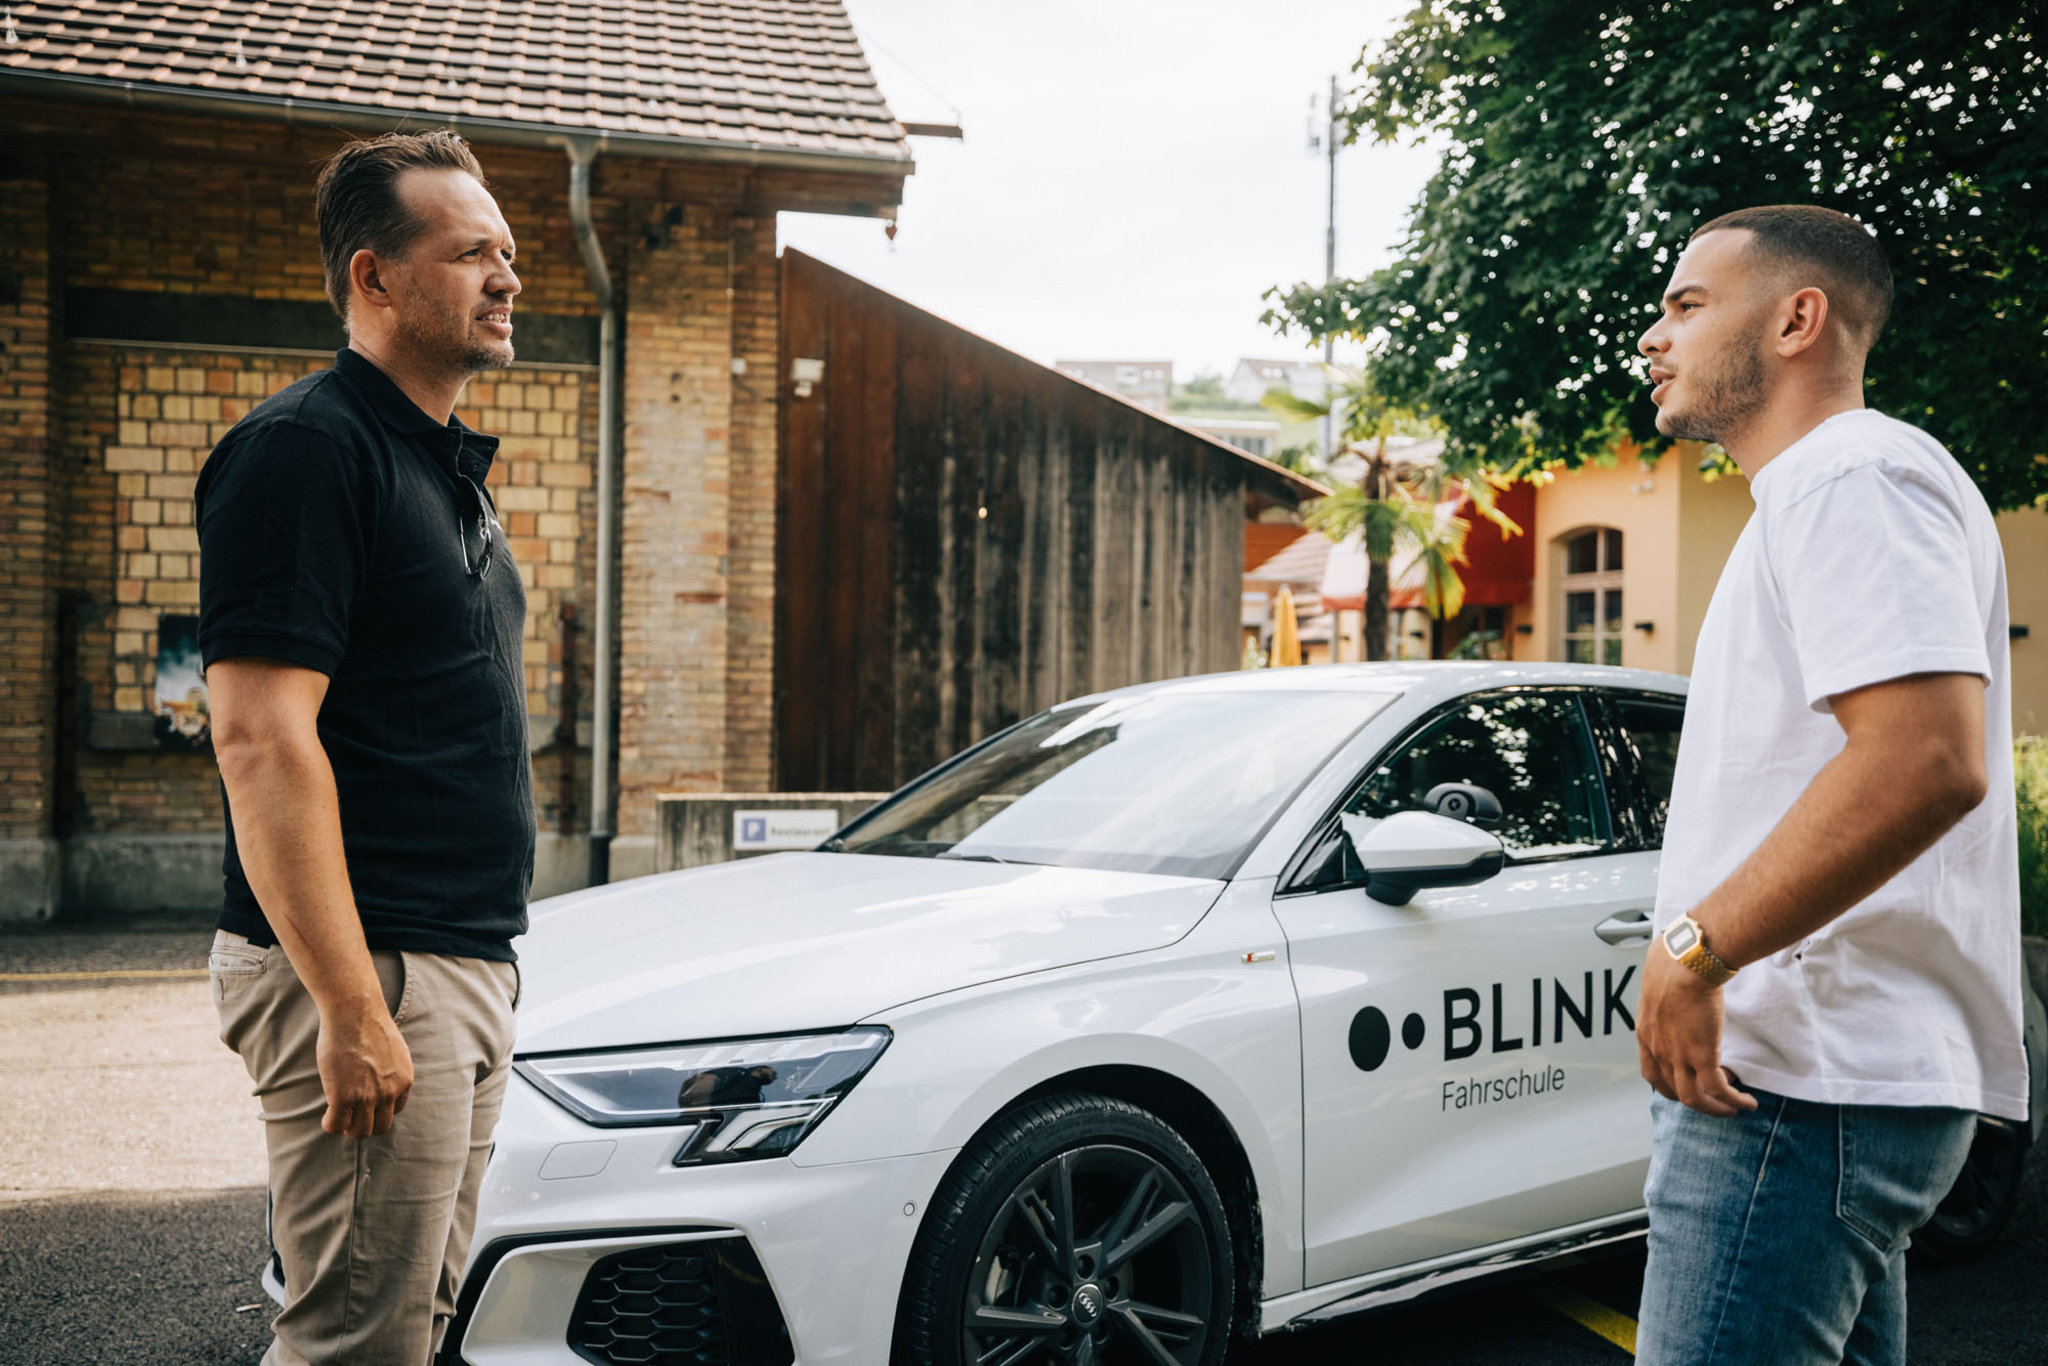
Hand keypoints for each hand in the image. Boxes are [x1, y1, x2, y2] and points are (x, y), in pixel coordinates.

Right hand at [315, 1004, 413, 1138]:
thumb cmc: (368, 1025)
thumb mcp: (393, 1050)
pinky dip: (330, 1125)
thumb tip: (379, 1078)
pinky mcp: (343, 1097)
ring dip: (347, 1128)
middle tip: (349, 1116)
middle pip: (379, 1127)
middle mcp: (389, 1093)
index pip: (394, 1111)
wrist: (354, 1013)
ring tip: (337, 1117)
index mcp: (404, 1081)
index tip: (365, 1103)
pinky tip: (326, 1117)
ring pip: (359, 1132)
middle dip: (364, 1125)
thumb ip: (390, 1069)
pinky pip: (336, 1125)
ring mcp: (367, 1097)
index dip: (377, 1109)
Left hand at [1637, 940, 1756, 1116]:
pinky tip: (1747, 1102)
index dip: (1668, 1085)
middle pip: (1672, 1090)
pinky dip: (1733, 1100)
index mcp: (1646, 1032)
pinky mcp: (1702, 1055)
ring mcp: (1677, 1055)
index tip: (1683, 1086)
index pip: (1651, 1073)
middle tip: (1712, 1104)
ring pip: (1694, 1098)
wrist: (1684, 962)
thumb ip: (1665, 991)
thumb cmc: (1674, 961)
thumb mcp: (1659, 982)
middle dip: (1693, 1101)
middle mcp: (1657, 1049)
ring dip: (1714, 1109)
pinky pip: (1718, 1089)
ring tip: (1732, 1109)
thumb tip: (1677, 979)